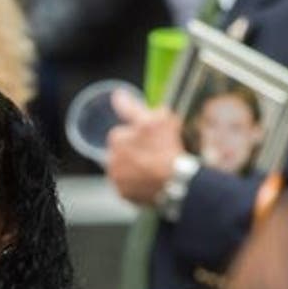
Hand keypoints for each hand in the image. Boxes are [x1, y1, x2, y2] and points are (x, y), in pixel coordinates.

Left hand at [106, 89, 184, 205]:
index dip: (140, 134)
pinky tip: (151, 180)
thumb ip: (133, 107)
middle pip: (123, 150)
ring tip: (155, 168)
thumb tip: (117, 95)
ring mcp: (116, 177)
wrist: (176, 181)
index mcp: (117, 137)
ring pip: (124, 168)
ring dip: (134, 167)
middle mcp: (111, 157)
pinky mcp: (122, 193)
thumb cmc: (168, 147)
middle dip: (136, 150)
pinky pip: (127, 186)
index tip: (150, 139)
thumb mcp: (158, 119)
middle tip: (156, 154)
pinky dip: (136, 183)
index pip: (123, 132)